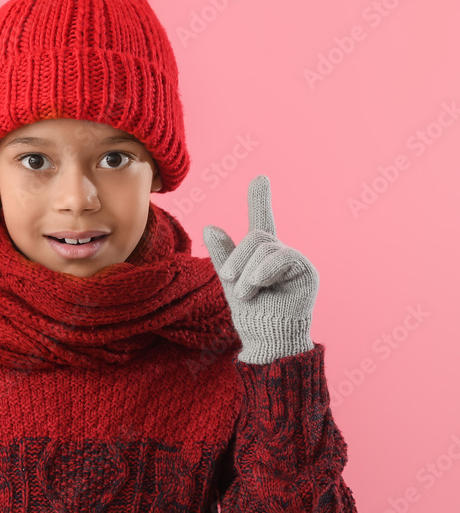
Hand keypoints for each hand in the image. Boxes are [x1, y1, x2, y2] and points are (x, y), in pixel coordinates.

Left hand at [202, 175, 318, 364]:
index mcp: (260, 253)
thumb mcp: (231, 281)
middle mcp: (279, 252)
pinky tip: (257, 287)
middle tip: (233, 282)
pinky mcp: (306, 271)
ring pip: (265, 246)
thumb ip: (224, 255)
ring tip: (246, 292)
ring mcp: (295, 260)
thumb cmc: (251, 314)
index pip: (261, 219)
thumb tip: (210, 226)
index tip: (260, 177)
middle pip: (256, 235)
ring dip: (248, 271)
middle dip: (238, 258)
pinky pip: (281, 257)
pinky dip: (263, 271)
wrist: (267, 340)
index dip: (260, 198)